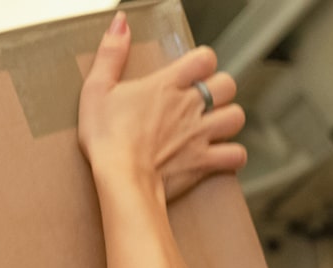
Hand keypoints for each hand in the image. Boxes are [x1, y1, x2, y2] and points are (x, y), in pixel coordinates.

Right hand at [77, 13, 245, 200]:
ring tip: (213, 125)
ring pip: (236, 117)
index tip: (193, 71)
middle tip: (203, 100)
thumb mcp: (97, 89)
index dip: (203, 62)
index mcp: (167, 85)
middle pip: (228, 85)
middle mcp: (189, 106)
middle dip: (220, 90)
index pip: (204, 58)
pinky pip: (235, 155)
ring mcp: (200, 134)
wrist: (121, 179)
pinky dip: (232, 156)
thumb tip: (120, 23)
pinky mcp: (204, 162)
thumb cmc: (106, 137)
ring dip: (228, 120)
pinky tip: (220, 156)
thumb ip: (111, 53)